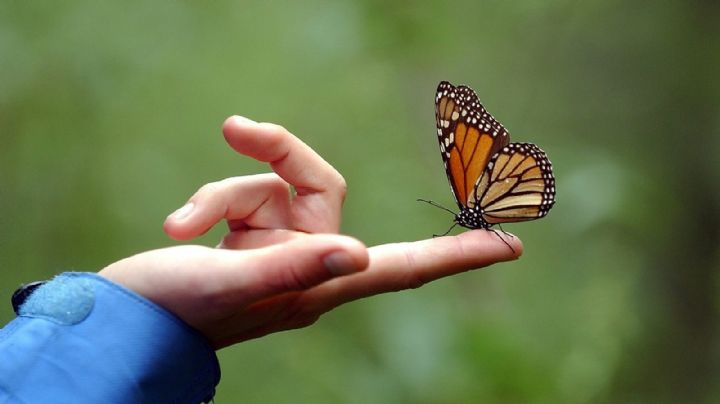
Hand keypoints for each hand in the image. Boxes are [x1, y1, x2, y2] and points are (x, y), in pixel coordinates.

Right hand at [99, 116, 521, 348]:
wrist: (129, 315)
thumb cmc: (176, 311)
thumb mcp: (229, 286)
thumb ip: (293, 267)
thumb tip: (360, 254)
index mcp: (318, 285)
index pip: (403, 266)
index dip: (456, 255)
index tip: (509, 247)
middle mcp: (306, 262)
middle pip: (321, 183)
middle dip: (277, 151)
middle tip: (236, 126)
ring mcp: (276, 246)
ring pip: (268, 183)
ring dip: (218, 194)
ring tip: (179, 227)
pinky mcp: (246, 232)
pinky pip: (238, 192)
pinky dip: (204, 202)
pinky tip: (176, 227)